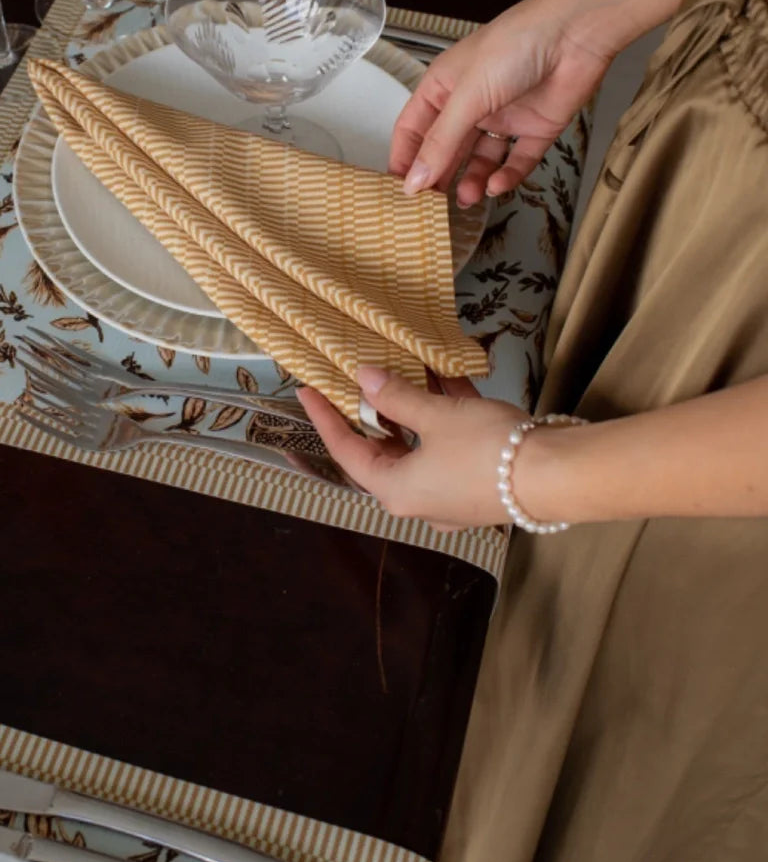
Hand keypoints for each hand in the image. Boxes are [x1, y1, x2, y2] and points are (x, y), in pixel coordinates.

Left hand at [297, 368, 524, 528]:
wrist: (556, 476)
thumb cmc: (486, 451)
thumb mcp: (436, 417)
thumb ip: (396, 396)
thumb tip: (363, 377)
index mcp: (396, 490)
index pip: (347, 451)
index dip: (325, 418)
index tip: (306, 389)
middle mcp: (419, 497)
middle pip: (383, 448)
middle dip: (373, 408)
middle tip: (356, 375)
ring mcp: (450, 491)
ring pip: (420, 441)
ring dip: (413, 404)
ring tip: (401, 364)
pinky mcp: (478, 479)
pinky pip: (450, 443)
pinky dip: (445, 412)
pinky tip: (446, 373)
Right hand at [391, 0, 615, 205]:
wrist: (576, 34)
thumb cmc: (515, 45)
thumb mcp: (467, 96)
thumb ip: (440, 142)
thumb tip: (413, 181)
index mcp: (445, 86)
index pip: (414, 128)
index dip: (405, 158)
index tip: (399, 190)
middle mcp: (472, 103)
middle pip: (446, 149)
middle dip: (439, 176)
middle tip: (431, 207)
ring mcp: (504, 117)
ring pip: (481, 159)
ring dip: (473, 180)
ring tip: (468, 198)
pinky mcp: (536, 128)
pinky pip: (517, 160)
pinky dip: (507, 175)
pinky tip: (497, 185)